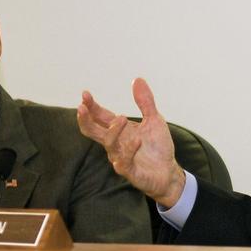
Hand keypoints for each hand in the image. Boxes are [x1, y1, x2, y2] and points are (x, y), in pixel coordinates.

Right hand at [77, 78, 186, 207]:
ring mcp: (120, 158)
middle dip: (85, 120)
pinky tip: (137, 140)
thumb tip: (138, 79)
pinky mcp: (130, 171)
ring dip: (113, 130)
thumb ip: (145, 102)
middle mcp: (115, 143)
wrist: (169, 172)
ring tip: (123, 117)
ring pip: (108, 144)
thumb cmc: (158, 147)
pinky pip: (123, 162)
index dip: (91, 106)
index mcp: (119, 130)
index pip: (99, 117)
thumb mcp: (154, 120)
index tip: (85, 94)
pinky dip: (129, 150)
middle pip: (93, 131)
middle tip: (81, 107)